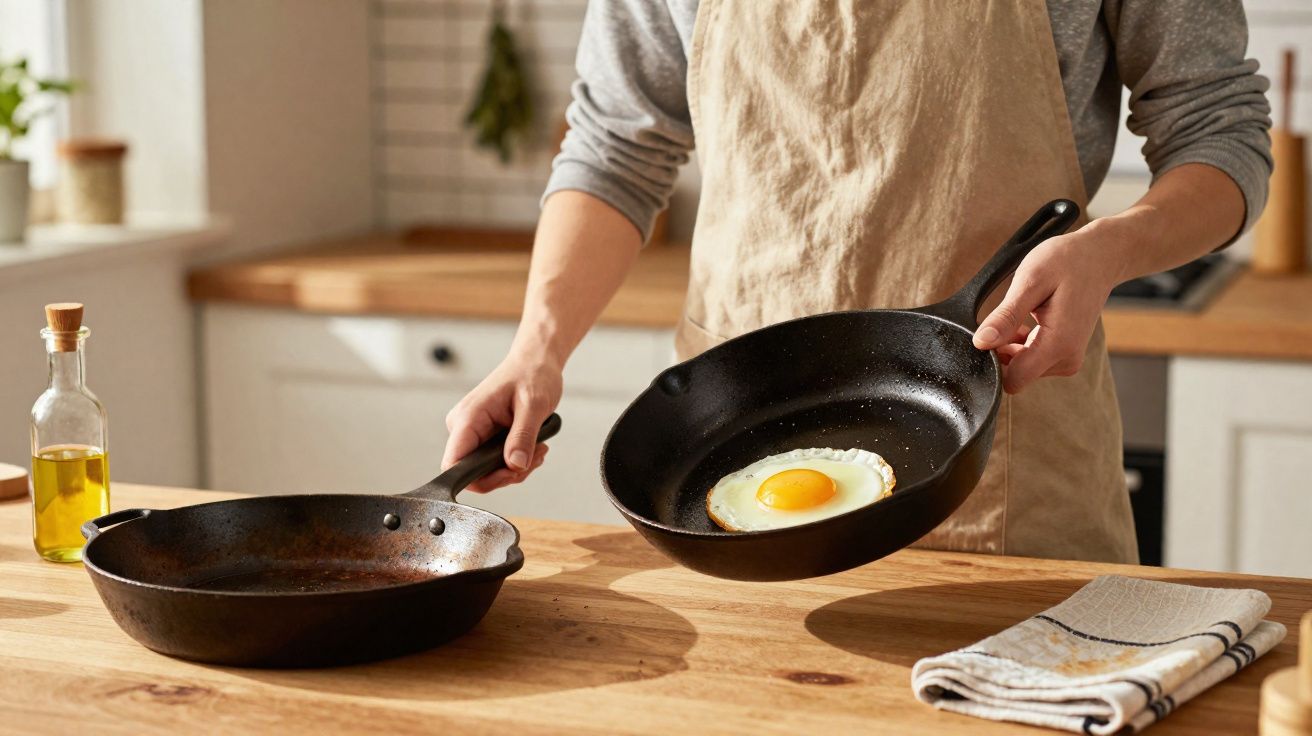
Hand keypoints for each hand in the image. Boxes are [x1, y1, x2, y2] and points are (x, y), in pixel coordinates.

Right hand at [441, 350, 562, 491]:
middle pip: (474, 473)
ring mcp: (473, 432)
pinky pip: (494, 461)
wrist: (535, 361)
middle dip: (507, 473)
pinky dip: (516, 460)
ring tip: (538, 448)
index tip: (512, 472)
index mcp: (468, 418)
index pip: (454, 464)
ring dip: (516, 467)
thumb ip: (523, 437)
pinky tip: (533, 447)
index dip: (481, 479)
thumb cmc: (532, 374)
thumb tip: (515, 466)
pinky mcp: (483, 435)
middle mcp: (464, 426)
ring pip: (487, 470)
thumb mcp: (534, 405)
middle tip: (534, 458)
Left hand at [972, 219, 1124, 393]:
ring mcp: (1068, 359)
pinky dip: (1021, 344)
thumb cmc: (1068, 262)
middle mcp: (1066, 359)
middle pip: (1016, 374)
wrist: (1101, 257)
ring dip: (1011, 346)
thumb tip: (981, 343)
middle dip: (1001, 351)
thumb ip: (1006, 317)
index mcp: (1058, 345)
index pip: (1013, 380)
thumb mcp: (1030, 282)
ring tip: (1020, 315)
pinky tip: (1026, 321)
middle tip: (1005, 316)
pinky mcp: (1066, 354)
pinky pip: (1032, 359)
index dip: (992, 361)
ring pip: (1022, 367)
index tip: (988, 336)